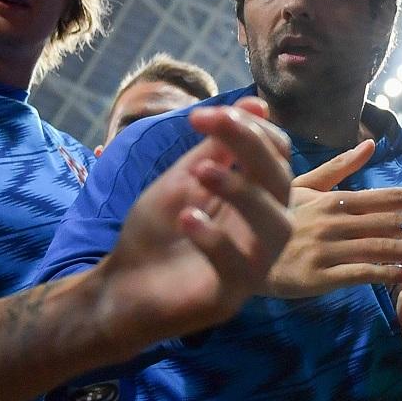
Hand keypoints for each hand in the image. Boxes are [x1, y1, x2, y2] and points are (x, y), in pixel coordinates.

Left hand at [94, 98, 295, 347]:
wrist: (120, 288)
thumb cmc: (155, 233)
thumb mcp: (183, 180)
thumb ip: (216, 148)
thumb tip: (255, 103)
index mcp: (257, 198)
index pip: (278, 156)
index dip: (251, 129)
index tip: (203, 115)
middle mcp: (264, 229)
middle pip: (282, 182)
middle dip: (250, 147)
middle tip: (209, 126)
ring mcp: (252, 265)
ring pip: (276, 225)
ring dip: (241, 191)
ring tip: (201, 173)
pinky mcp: (230, 297)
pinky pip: (239, 266)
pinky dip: (215, 238)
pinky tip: (187, 218)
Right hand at [262, 139, 401, 299]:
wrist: (236, 252)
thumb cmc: (272, 217)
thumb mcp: (303, 186)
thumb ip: (340, 168)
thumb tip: (370, 144)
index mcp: (337, 200)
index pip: (390, 198)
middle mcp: (336, 222)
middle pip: (395, 222)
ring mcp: (329, 249)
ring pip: (384, 247)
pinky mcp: (319, 276)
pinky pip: (360, 273)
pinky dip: (388, 273)